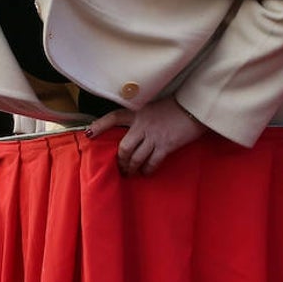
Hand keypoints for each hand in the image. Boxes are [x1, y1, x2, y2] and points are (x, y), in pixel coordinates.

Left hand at [87, 96, 206, 175]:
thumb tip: (135, 131)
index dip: (100, 125)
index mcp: (138, 112)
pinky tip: (146, 172)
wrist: (194, 108)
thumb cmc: (175, 108)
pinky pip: (152, 162)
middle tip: (121, 167)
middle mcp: (142, 124)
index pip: (114, 117)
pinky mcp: (165, 145)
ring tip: (131, 173)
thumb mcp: (153, 107)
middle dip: (121, 160)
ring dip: (132, 168)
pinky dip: (147, 170)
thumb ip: (142, 118)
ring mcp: (154, 135)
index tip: (88, 133)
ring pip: (136, 157)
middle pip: (124, 147)